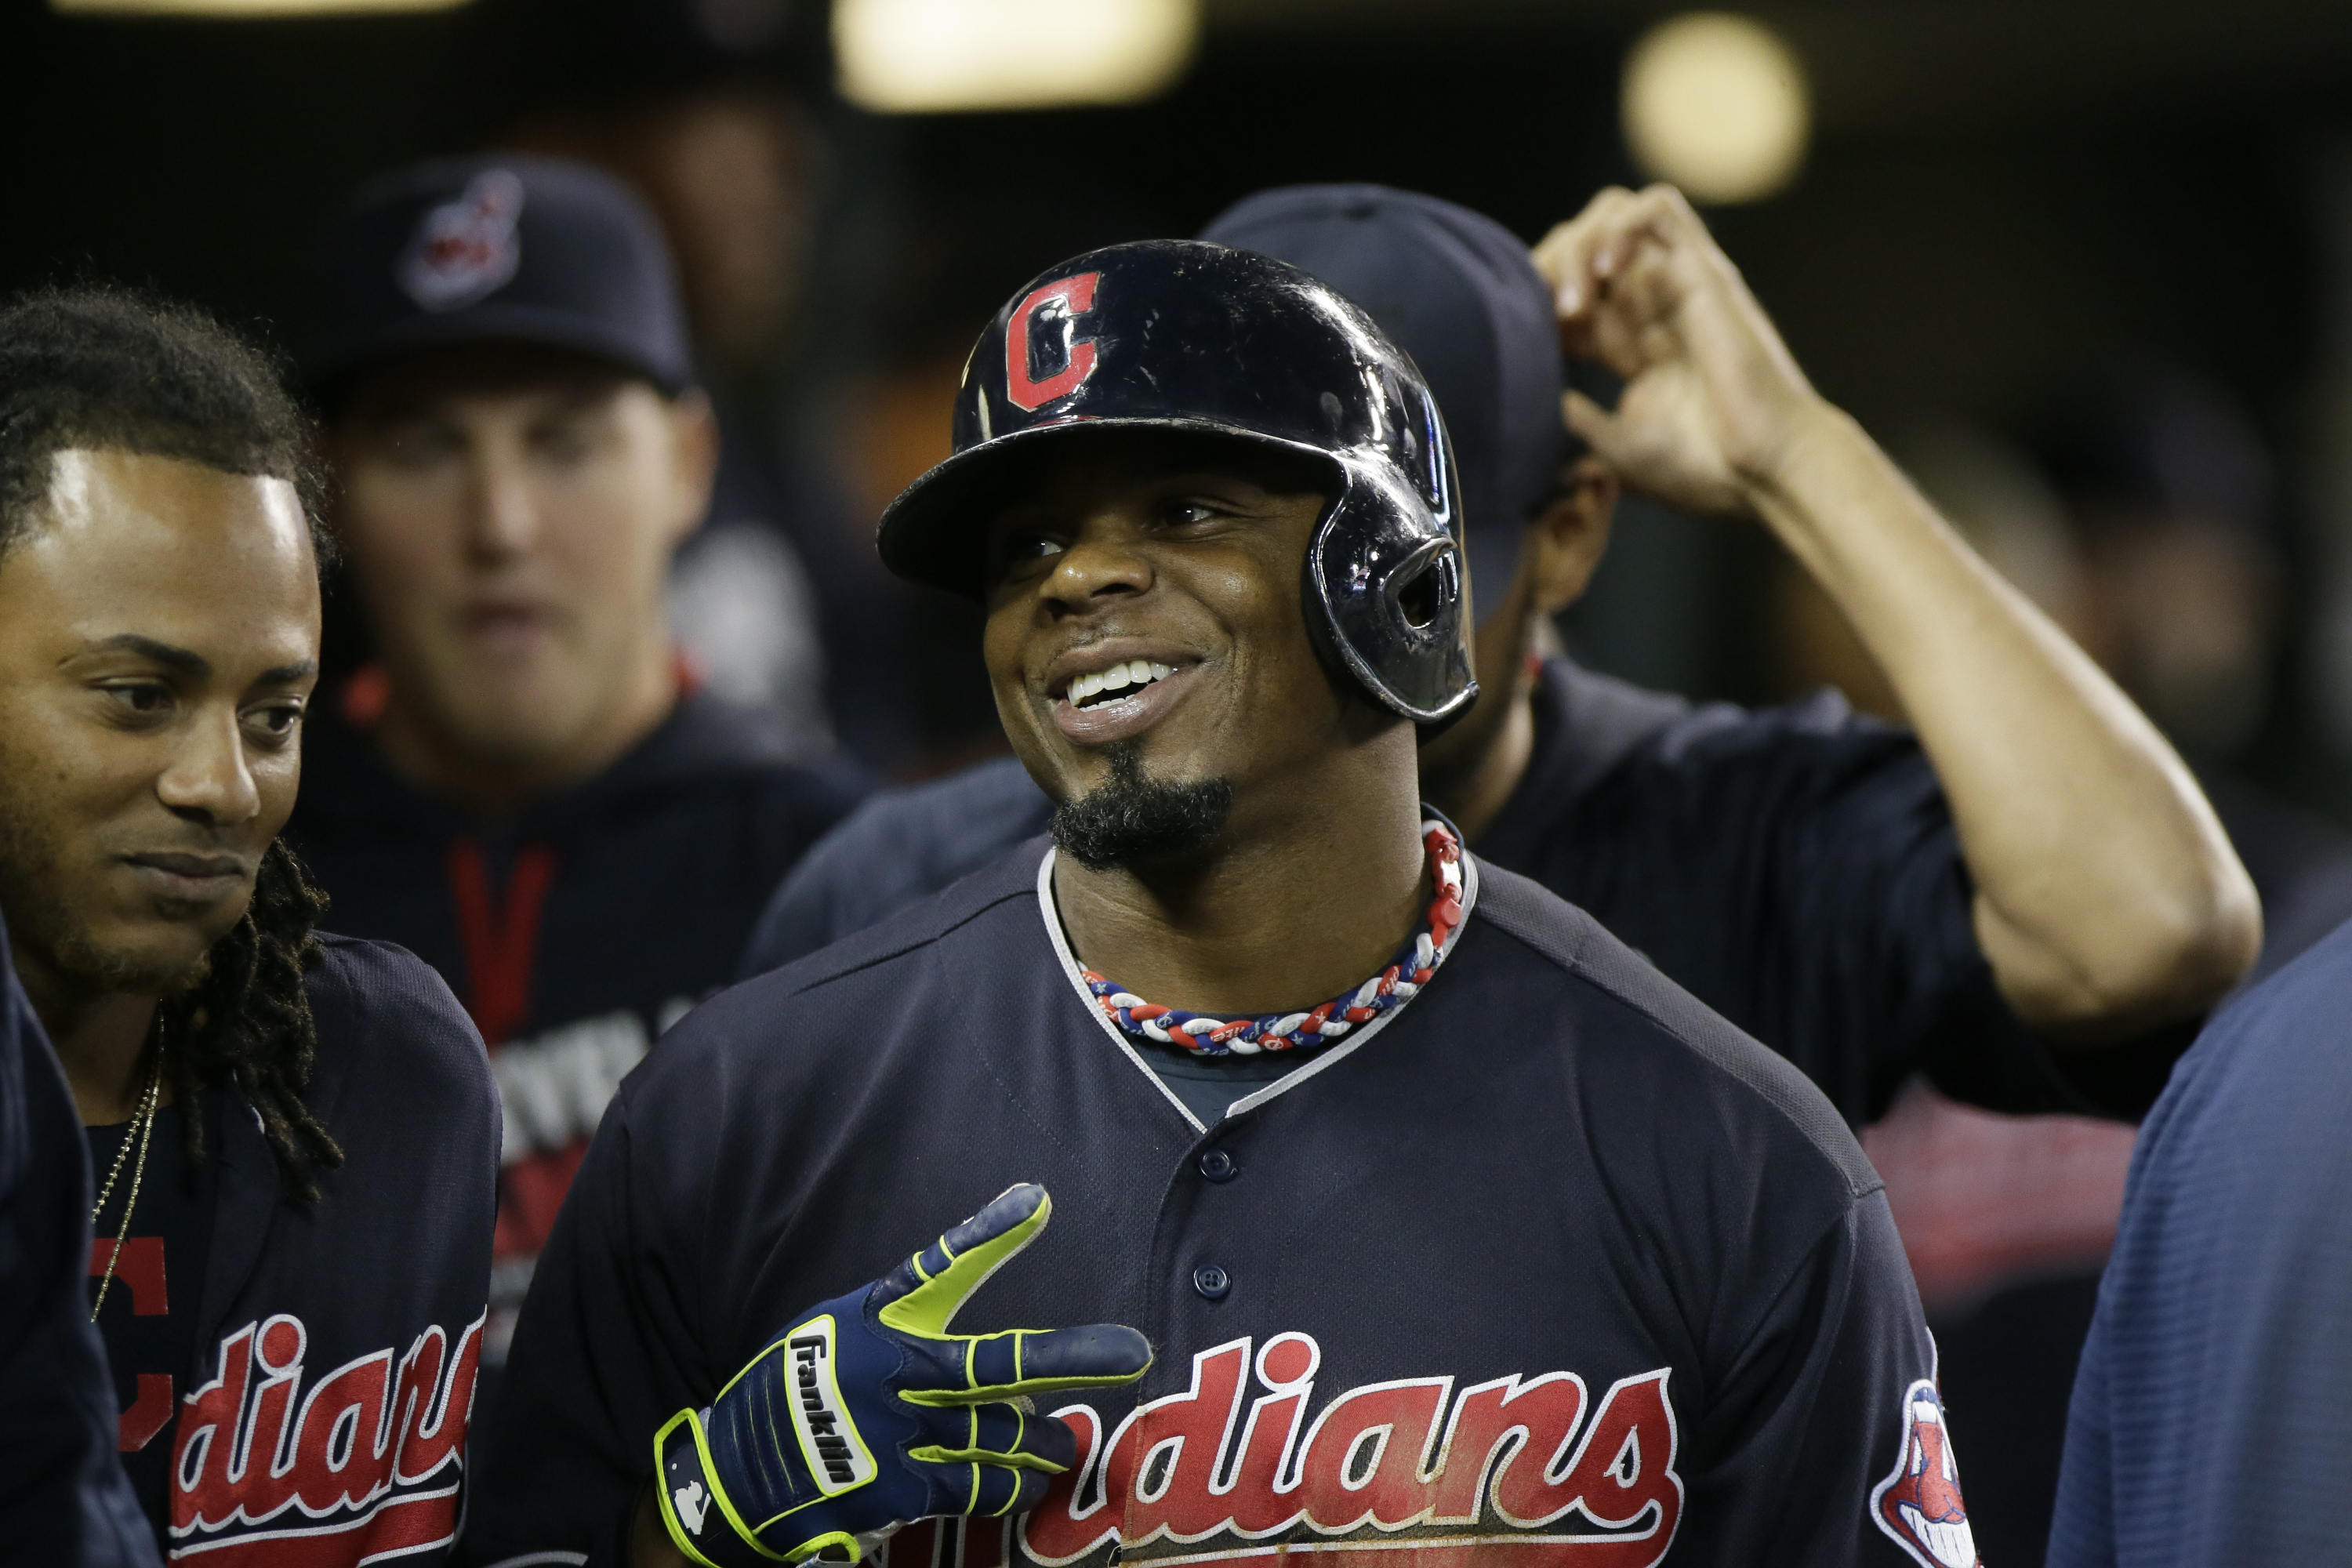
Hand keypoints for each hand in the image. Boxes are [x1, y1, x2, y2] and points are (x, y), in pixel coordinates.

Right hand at [652, 1184, 1152, 1567]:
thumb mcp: (842, 1332)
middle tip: (1133, 1350)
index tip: (1037, 1200)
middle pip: (998, 1366)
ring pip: (1000, 1438)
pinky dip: (1004, 1487)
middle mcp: (889, 1374)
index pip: (939, 1268)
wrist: (729, 1478)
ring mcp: (892, 1436)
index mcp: (875, 1321)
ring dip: (1040, 1442)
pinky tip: (1022, 1483)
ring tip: (1060, 1443)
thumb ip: (918, 1331)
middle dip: (1072, 1357)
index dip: (989, 1233)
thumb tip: (1011, 1373)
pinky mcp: (891, 1494)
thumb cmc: (799, 1394)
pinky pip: (974, 1489)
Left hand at [1532, 184, 1826, 517]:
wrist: (1762, 470)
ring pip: (1614, 212)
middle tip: (1542, 319)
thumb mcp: (1616, 449)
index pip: (1568, 292)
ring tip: (1573, 303)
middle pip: (1583, 244)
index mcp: (1629, 345)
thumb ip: (1578, 422)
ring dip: (1579, 244)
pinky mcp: (1704, 271)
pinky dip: (1618, 227)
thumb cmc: (1701, 471)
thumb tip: (1542, 403)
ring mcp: (1678, 283)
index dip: (1536, 303)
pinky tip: (1603, 273)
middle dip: (1549, 267)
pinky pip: (1657, 207)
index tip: (1524, 345)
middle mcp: (1651, 306)